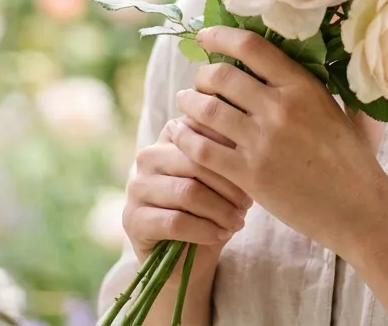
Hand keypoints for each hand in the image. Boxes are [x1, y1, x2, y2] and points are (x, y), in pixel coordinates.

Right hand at [122, 116, 252, 262]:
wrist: (190, 255)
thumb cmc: (212, 208)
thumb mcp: (225, 177)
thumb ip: (230, 152)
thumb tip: (252, 138)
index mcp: (172, 135)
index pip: (204, 132)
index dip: (232, 152)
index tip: (255, 172)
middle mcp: (149, 156)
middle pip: (196, 161)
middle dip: (228, 185)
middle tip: (248, 203)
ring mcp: (137, 187)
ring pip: (187, 192)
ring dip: (219, 210)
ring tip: (237, 222)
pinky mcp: (133, 219)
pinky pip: (175, 221)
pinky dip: (204, 230)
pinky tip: (220, 235)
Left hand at [172, 26, 387, 252]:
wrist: (358, 208)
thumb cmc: (352, 159)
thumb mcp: (337, 109)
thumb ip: (313, 84)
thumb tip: (292, 58)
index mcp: (303, 86)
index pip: (252, 47)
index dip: (221, 36)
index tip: (206, 36)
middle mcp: (280, 108)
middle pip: (221, 75)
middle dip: (202, 74)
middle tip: (199, 81)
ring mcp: (263, 142)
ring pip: (206, 109)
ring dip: (189, 102)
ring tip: (185, 102)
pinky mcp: (249, 175)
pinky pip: (203, 148)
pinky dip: (186, 137)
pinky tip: (182, 135)